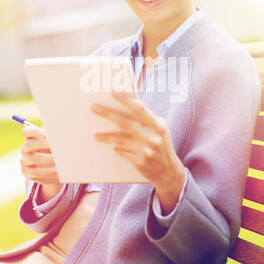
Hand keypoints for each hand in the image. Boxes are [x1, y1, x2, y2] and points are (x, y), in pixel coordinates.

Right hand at [20, 126, 61, 202]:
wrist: (53, 170)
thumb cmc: (55, 151)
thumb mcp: (55, 143)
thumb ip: (55, 137)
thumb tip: (63, 134)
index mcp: (31, 138)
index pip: (27, 132)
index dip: (34, 131)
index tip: (43, 132)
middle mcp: (26, 148)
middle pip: (29, 144)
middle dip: (43, 144)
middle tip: (56, 146)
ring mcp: (25, 160)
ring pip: (33, 158)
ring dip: (47, 159)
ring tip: (59, 159)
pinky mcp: (27, 172)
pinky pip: (35, 171)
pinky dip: (47, 171)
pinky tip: (56, 170)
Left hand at [91, 90, 184, 214]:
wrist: (169, 172)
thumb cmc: (161, 145)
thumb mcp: (160, 130)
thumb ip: (147, 119)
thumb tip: (128, 103)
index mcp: (158, 125)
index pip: (140, 109)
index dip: (126, 100)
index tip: (113, 91)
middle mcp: (152, 136)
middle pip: (125, 123)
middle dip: (108, 114)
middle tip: (94, 107)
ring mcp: (146, 150)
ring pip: (120, 140)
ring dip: (106, 137)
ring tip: (95, 135)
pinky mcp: (140, 162)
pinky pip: (122, 153)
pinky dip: (116, 150)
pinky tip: (112, 148)